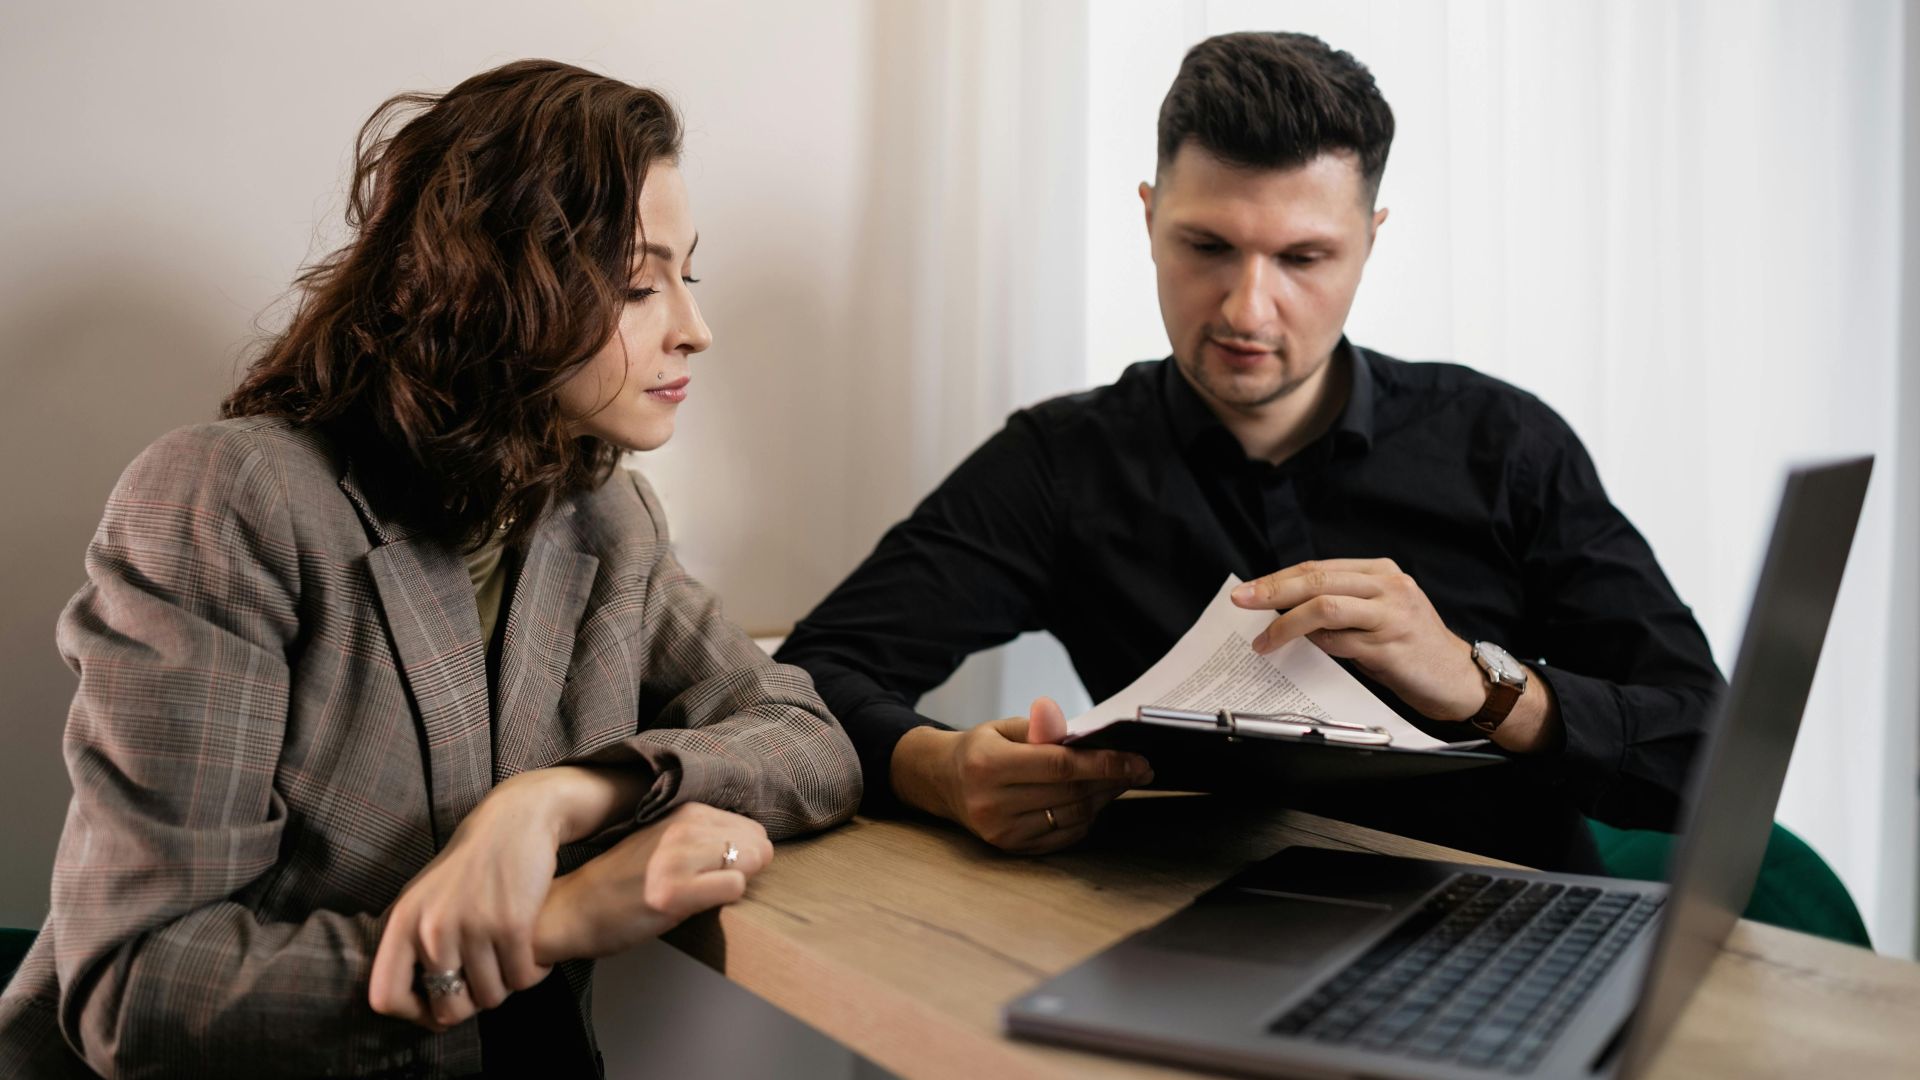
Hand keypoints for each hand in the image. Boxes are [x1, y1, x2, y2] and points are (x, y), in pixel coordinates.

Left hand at [367, 773, 566, 1030]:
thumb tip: (414, 1005)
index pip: (385, 998)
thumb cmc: (470, 865)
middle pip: (449, 1008)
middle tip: (488, 983)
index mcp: (403, 922)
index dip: (413, 1015)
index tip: (440, 1005)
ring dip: (507, 987)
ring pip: (491, 997)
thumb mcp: (425, 897)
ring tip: (513, 963)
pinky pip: (523, 978)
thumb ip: (414, 944)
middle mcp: (432, 928)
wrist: (515, 819)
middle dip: (473, 1005)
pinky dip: (532, 974)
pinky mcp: (513, 923)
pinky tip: (534, 955)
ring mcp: (472, 926)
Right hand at [532, 802, 771, 962]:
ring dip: (734, 883)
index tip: (717, 870)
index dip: (744, 854)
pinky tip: (695, 905)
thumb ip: (705, 836)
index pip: (751, 827)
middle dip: (747, 868)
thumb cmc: (624, 881)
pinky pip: (734, 887)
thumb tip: (759, 847)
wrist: (574, 909)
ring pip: (750, 861)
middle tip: (711, 885)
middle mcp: (683, 827)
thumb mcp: (665, 841)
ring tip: (699, 894)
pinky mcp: (673, 892)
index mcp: (685, 811)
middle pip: (757, 843)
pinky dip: (725, 900)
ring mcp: (677, 858)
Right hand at [892, 697, 1152, 853]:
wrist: (941, 782)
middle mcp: (992, 803)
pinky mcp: (1010, 848)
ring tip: (1118, 781)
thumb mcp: (1003, 727)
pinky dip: (1086, 818)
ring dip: (1102, 799)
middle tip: (1138, 768)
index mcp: (989, 765)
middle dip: (1111, 780)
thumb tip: (1083, 733)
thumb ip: (1042, 729)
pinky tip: (1093, 801)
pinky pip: (1063, 836)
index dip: (1105, 764)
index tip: (1139, 761)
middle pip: (1071, 794)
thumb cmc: (980, 749)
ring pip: (1072, 817)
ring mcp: (1001, 831)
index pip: (1060, 766)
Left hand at [1233, 559, 1485, 722]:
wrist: (1459, 679)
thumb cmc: (1411, 647)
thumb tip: (1286, 608)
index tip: (1248, 589)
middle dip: (1272, 590)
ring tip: (1264, 641)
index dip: (1278, 577)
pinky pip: (1341, 642)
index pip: (1318, 567)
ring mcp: (1391, 616)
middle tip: (1242, 600)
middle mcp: (1388, 587)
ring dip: (1287, 624)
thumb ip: (1341, 604)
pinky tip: (1303, 652)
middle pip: (1317, 579)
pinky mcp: (1390, 647)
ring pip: (1325, 606)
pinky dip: (1317, 646)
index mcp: (1381, 572)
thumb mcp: (1378, 614)